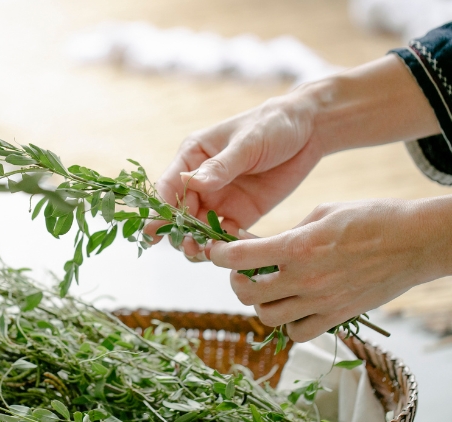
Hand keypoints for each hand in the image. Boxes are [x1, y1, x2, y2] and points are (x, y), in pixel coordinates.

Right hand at [145, 91, 322, 258]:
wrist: (309, 131)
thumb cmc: (273, 124)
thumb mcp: (247, 142)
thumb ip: (221, 166)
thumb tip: (192, 183)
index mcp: (194, 157)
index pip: (169, 186)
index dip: (160, 210)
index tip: (155, 231)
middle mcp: (201, 182)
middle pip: (181, 214)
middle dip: (180, 233)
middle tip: (189, 246)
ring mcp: (219, 200)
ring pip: (198, 229)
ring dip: (198, 244)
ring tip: (204, 253)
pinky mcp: (240, 214)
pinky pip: (225, 236)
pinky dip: (224, 246)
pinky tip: (230, 253)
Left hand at [209, 198, 451, 340]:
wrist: (416, 241)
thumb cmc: (371, 218)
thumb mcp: (322, 212)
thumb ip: (288, 232)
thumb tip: (261, 246)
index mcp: (297, 246)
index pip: (240, 257)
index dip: (219, 254)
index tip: (217, 252)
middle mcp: (304, 279)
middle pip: (246, 293)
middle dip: (237, 280)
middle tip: (244, 271)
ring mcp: (320, 302)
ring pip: (267, 317)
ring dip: (260, 303)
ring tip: (269, 289)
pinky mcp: (336, 316)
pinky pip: (297, 334)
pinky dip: (288, 324)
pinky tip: (294, 307)